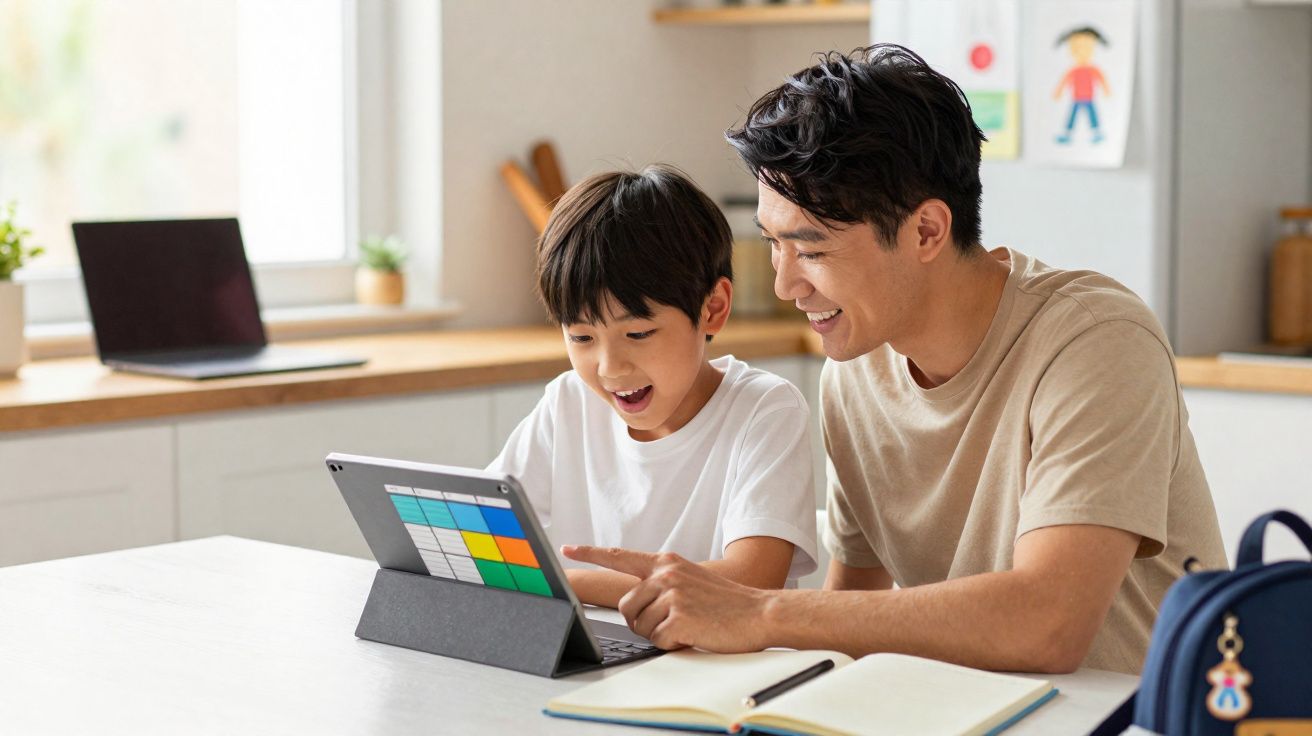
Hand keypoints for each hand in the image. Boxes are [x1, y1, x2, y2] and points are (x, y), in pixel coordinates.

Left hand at [562, 545, 774, 651]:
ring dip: (660, 633)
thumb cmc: (726, 602)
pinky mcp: (677, 617)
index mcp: (666, 562)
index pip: (620, 556)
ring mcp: (671, 594)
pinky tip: (693, 633)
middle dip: (641, 621)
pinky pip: (657, 640)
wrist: (759, 612)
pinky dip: (672, 644)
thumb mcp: (690, 580)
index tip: (567, 549)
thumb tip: (634, 602)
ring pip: (640, 626)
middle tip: (671, 622)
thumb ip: (661, 583)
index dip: (590, 553)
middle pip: (625, 606)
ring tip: (688, 624)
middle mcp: (664, 573)